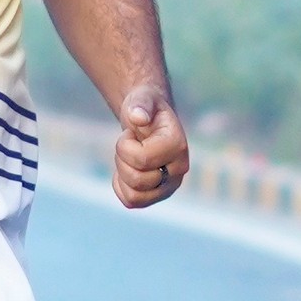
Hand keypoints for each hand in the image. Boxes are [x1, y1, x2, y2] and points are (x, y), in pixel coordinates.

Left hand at [112, 83, 188, 209]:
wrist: (147, 120)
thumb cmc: (145, 108)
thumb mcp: (141, 99)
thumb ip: (141, 104)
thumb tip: (138, 117)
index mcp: (179, 146)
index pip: (142, 160)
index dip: (125, 146)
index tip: (130, 133)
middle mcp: (179, 170)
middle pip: (138, 180)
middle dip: (122, 159)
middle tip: (129, 144)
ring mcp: (170, 186)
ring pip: (135, 196)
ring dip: (122, 174)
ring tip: (129, 156)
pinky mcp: (157, 195)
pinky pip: (131, 202)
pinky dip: (121, 186)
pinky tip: (126, 169)